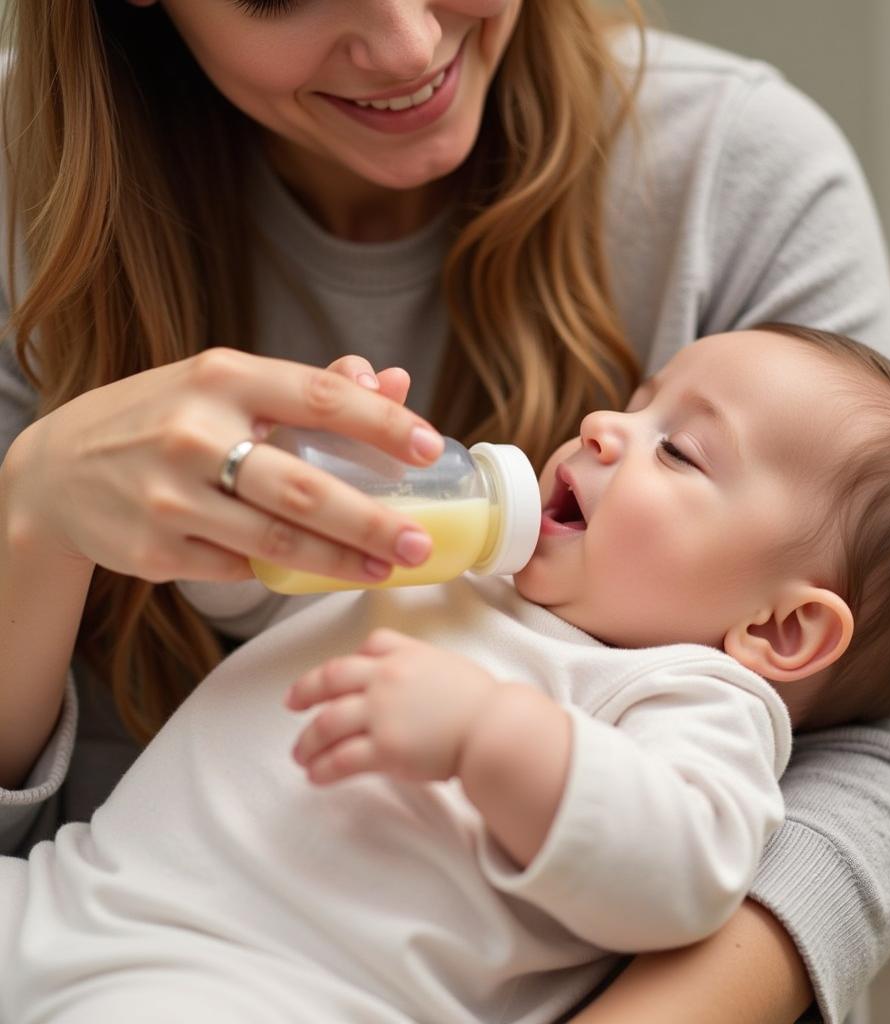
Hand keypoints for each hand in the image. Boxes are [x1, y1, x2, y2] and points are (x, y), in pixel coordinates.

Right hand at [3, 350, 439, 584]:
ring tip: (384, 569)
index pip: (320, 397)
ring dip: (339, 561)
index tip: (430, 448)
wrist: (56, 470)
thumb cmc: (163, 419)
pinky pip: (239, 568)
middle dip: (371, 521)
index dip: (381, 424)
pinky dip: (281, 572)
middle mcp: (194, 434)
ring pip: (276, 540)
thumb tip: (392, 381)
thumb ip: (311, 387)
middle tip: (419, 543)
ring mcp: (170, 497)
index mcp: (223, 379)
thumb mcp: (225, 385)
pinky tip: (314, 572)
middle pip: (304, 488)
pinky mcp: (155, 550)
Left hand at [287, 628, 500, 783]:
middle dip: (304, 694)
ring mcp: (381, 714)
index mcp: (400, 657)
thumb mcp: (443, 662)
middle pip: (329, 682)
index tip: (317, 684)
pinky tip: (315, 777)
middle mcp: (384, 680)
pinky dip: (323, 769)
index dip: (332, 669)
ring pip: (327, 725)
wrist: (494, 728)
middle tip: (290, 707)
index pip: (358, 653)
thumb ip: (412, 657)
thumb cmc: (477, 700)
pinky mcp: (385, 749)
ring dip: (307, 742)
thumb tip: (389, 659)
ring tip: (300, 756)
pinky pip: (341, 759)